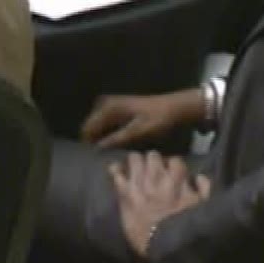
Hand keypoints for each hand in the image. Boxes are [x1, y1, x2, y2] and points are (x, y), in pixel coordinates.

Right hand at [81, 89, 203, 148]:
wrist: (175, 107)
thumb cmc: (158, 119)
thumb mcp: (138, 132)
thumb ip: (116, 139)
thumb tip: (97, 149)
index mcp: (108, 108)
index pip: (88, 128)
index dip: (88, 144)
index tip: (94, 159)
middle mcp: (105, 103)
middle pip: (90, 126)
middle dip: (93, 140)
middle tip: (101, 157)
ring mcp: (111, 103)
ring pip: (96, 124)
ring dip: (99, 137)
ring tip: (107, 152)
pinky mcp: (117, 106)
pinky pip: (104, 122)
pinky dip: (106, 132)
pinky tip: (113, 142)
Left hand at [110, 151, 210, 257]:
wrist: (162, 249)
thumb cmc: (185, 230)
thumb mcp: (203, 210)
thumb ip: (204, 190)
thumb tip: (198, 177)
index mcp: (176, 182)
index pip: (175, 161)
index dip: (174, 165)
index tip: (173, 172)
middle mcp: (156, 179)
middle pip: (153, 155)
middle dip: (154, 161)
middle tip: (154, 170)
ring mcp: (138, 185)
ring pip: (134, 159)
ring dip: (137, 163)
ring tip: (138, 169)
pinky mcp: (125, 194)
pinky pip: (116, 174)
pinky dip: (116, 170)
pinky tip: (117, 170)